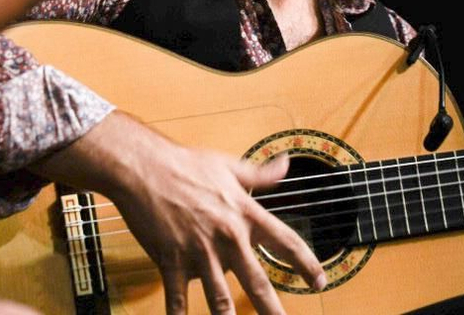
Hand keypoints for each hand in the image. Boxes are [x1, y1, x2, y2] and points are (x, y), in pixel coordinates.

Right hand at [114, 144, 324, 314]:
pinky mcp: (171, 260)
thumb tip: (286, 164)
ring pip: (219, 298)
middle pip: (257, 281)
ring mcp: (198, 251)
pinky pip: (177, 299)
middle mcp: (226, 236)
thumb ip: (261, 173)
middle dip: (273, 309)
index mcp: (243, 213)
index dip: (306, 264)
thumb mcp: (229, 165)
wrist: (144, 167)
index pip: (285, 241)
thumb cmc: (185, 163)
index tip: (319, 281)